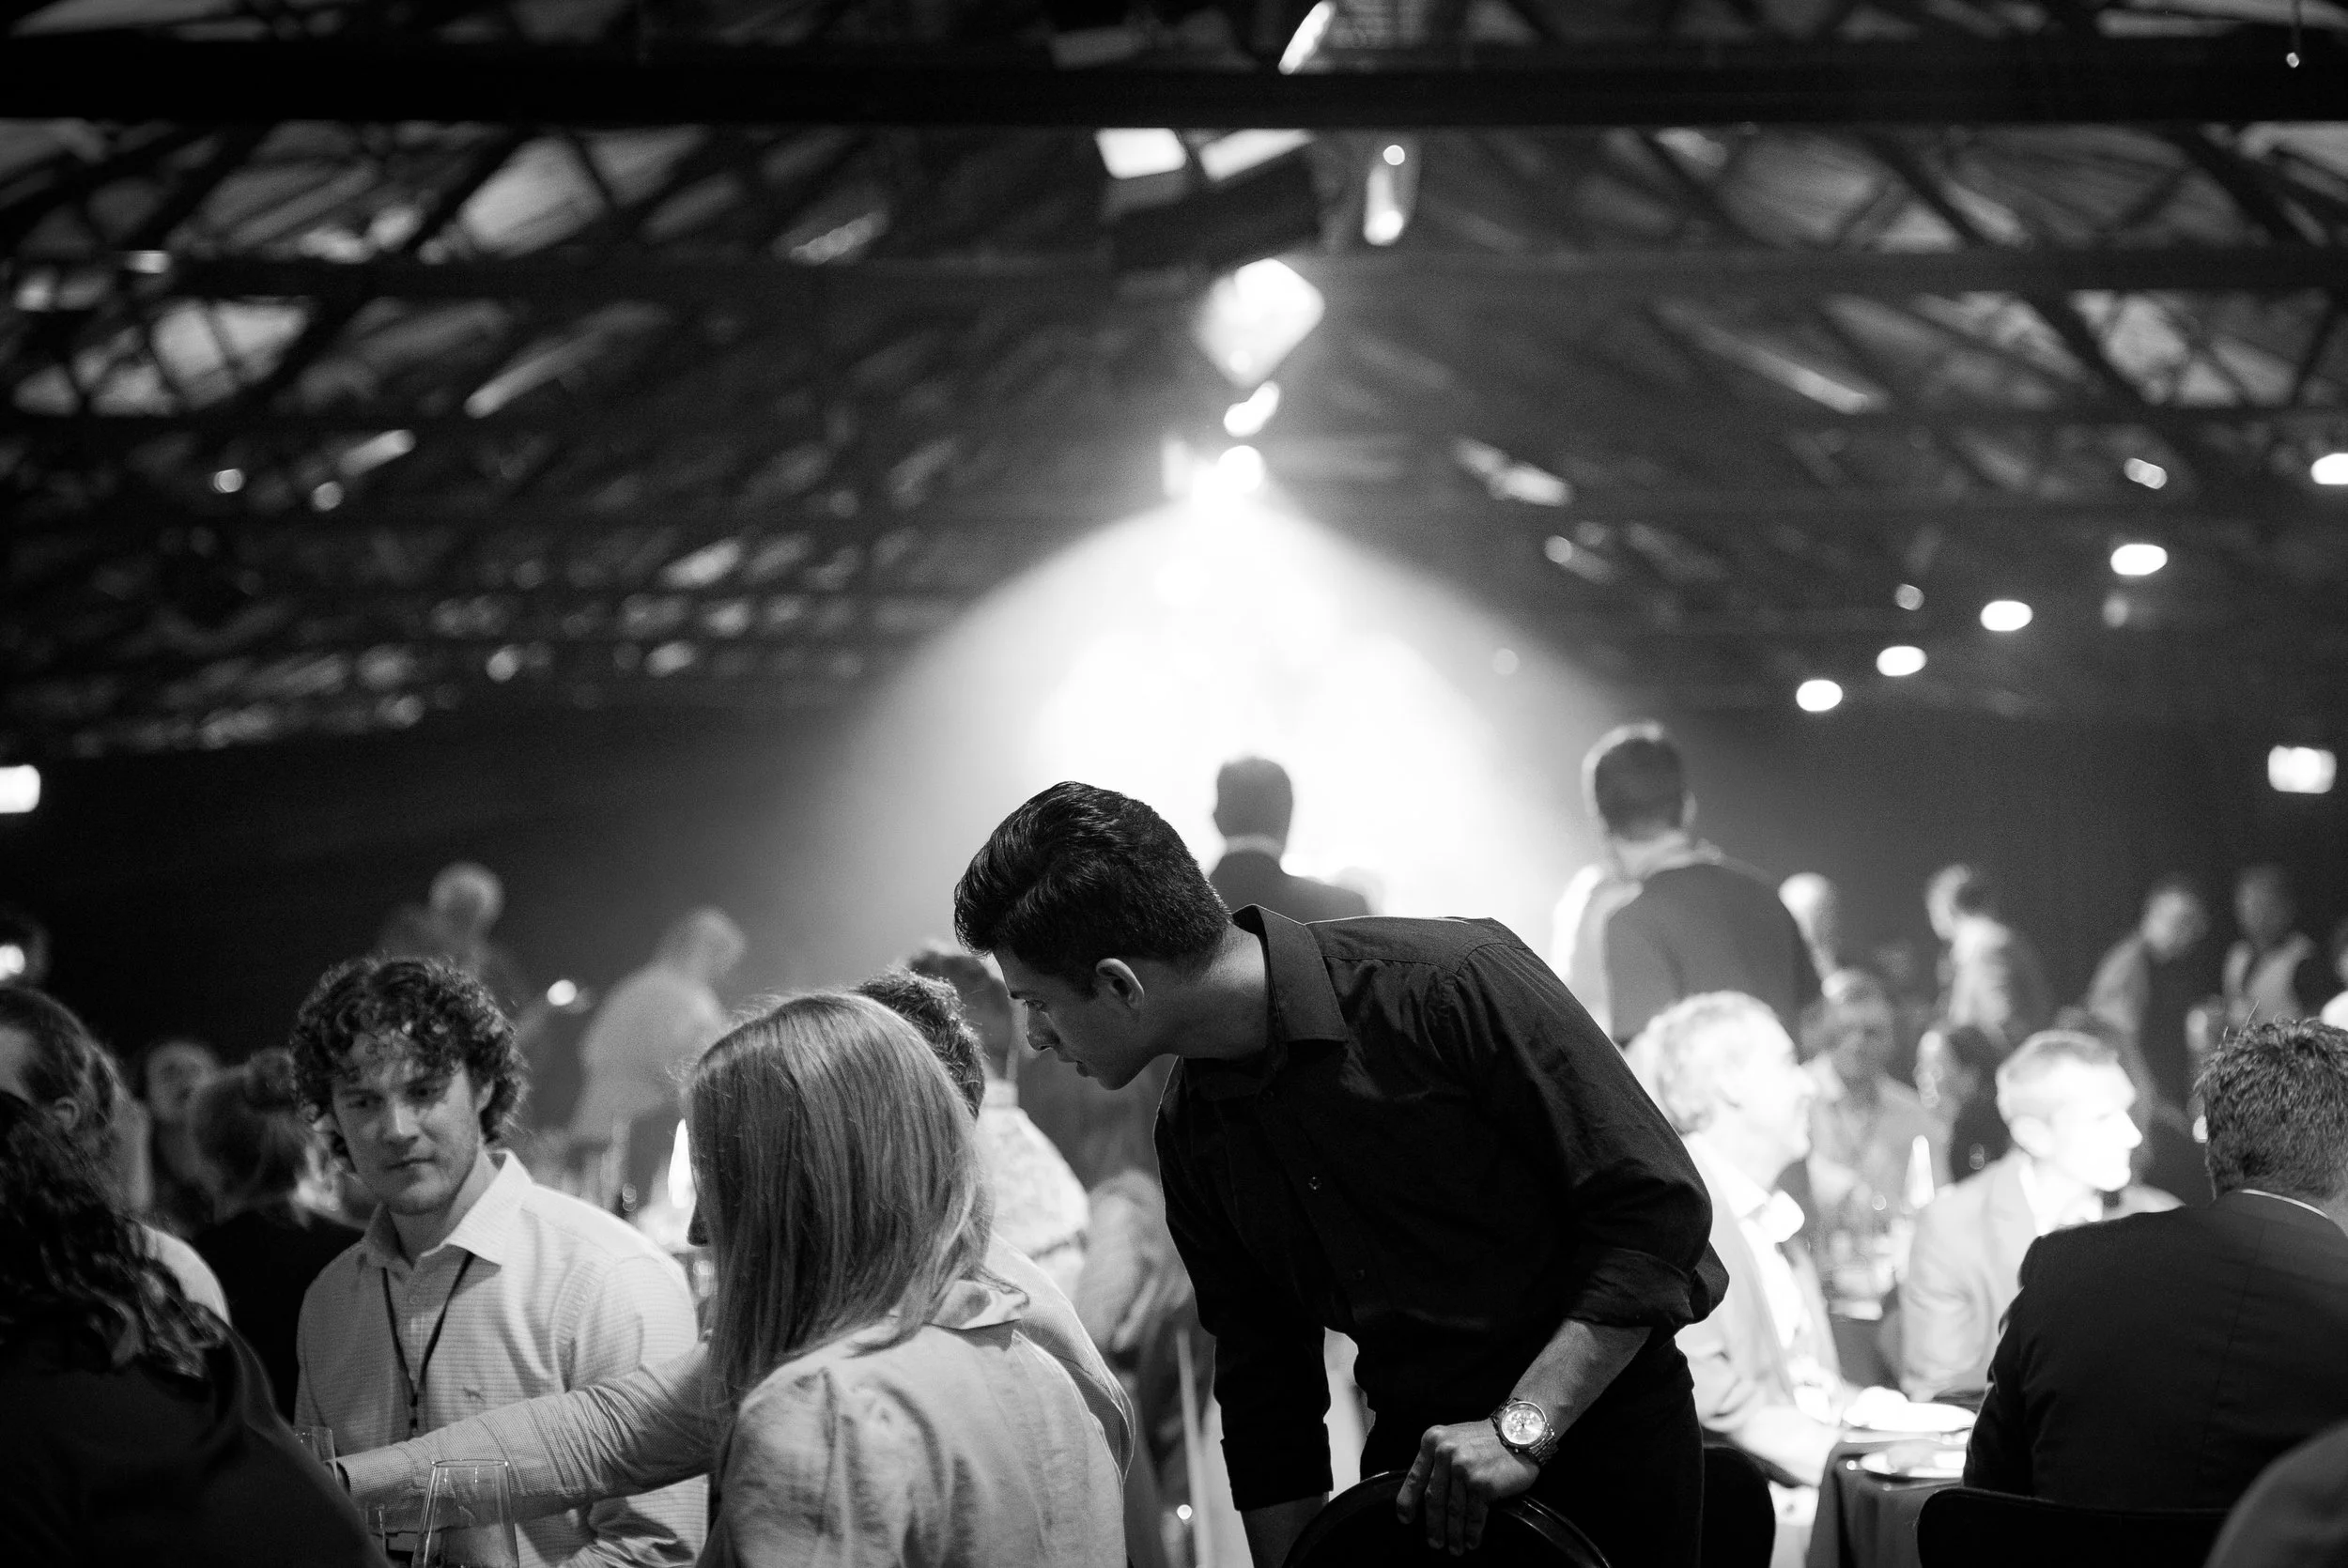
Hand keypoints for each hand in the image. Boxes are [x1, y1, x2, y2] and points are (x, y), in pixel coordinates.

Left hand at [1394, 1419, 1540, 1555]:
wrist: (1520, 1432)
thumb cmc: (1486, 1438)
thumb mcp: (1453, 1438)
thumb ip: (1438, 1458)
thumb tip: (1424, 1493)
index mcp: (1433, 1441)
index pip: (1415, 1477)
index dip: (1408, 1501)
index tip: (1405, 1519)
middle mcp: (1445, 1453)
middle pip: (1433, 1498)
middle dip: (1433, 1525)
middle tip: (1434, 1543)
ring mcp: (1463, 1469)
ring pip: (1454, 1510)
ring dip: (1453, 1534)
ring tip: (1454, 1548)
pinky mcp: (1482, 1484)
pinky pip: (1474, 1515)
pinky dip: (1472, 1532)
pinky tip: (1471, 1541)